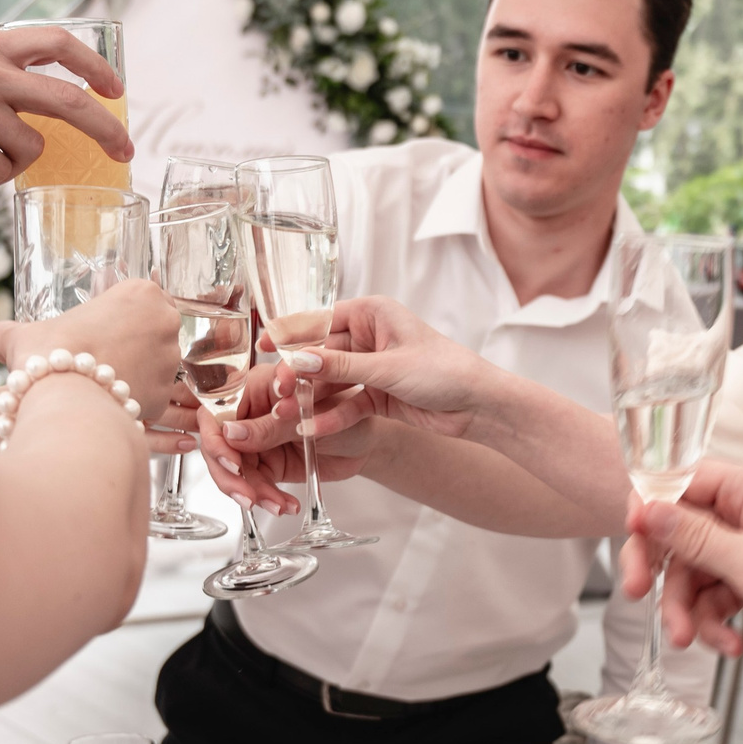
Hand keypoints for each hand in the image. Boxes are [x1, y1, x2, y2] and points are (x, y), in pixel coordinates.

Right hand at [0, 279, 183, 439]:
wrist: (64, 402)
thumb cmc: (46, 357)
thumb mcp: (21, 335)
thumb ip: (8, 332)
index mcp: (141, 292)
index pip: (141, 300)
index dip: (120, 318)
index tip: (101, 331)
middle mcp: (166, 322)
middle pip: (153, 331)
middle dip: (131, 344)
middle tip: (99, 357)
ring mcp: (170, 360)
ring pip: (156, 364)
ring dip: (134, 372)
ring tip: (99, 383)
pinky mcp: (166, 394)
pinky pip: (152, 395)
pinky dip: (133, 399)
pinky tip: (107, 401)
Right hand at [195, 380, 389, 513]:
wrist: (367, 437)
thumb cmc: (346, 407)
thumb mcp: (309, 414)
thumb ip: (271, 424)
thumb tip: (230, 434)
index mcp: (255, 387)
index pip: (216, 413)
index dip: (215, 440)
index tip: (233, 462)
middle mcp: (249, 413)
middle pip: (217, 447)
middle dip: (230, 476)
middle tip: (248, 495)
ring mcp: (255, 440)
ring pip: (233, 471)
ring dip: (250, 492)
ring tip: (276, 505)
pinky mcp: (266, 464)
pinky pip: (254, 485)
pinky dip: (266, 499)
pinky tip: (285, 506)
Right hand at [272, 295, 507, 443]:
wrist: (479, 406)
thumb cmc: (444, 371)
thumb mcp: (387, 367)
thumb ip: (340, 366)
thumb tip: (296, 360)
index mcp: (372, 313)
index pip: (320, 320)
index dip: (290, 334)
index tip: (263, 347)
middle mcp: (369, 336)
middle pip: (320, 354)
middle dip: (298, 374)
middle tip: (278, 392)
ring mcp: (371, 367)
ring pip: (330, 382)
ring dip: (310, 399)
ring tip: (288, 415)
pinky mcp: (376, 394)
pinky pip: (346, 404)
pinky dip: (332, 416)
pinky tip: (312, 430)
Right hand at [622, 461, 742, 674]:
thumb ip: (694, 537)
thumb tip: (648, 509)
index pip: (680, 482)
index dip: (649, 508)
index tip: (631, 535)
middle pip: (678, 534)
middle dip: (659, 570)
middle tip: (637, 595)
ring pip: (694, 575)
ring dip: (687, 609)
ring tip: (692, 639)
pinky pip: (717, 599)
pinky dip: (715, 624)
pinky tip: (729, 643)